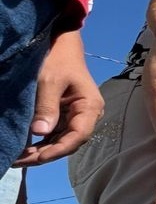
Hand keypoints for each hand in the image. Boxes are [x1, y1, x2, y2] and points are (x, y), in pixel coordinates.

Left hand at [14, 30, 102, 166]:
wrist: (59, 43)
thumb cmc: (57, 58)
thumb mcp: (49, 80)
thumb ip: (47, 107)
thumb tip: (40, 133)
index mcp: (90, 107)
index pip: (77, 136)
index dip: (58, 149)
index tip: (36, 157)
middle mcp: (86, 116)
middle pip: (68, 142)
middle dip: (45, 154)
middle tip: (18, 160)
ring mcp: (75, 116)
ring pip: (60, 141)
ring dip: (41, 151)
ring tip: (17, 157)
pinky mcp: (64, 115)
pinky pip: (54, 133)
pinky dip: (40, 142)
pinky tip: (24, 148)